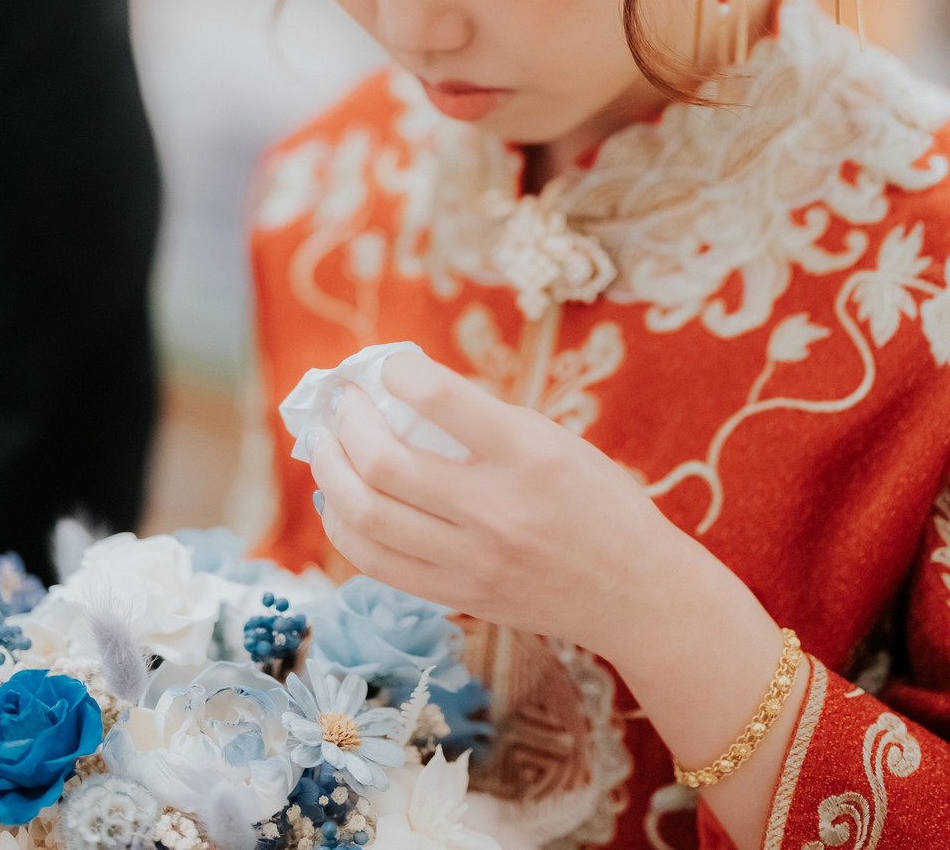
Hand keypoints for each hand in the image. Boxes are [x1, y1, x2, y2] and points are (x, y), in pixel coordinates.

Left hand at [307, 348, 665, 648]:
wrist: (635, 592)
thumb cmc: (597, 501)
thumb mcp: (554, 440)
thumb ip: (484, 419)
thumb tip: (404, 390)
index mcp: (527, 454)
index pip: (439, 398)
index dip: (398, 372)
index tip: (388, 366)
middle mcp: (495, 508)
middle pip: (385, 463)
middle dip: (347, 423)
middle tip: (342, 403)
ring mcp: (472, 560)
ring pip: (367, 515)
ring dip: (332, 470)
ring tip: (326, 444)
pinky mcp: (458, 596)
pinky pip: (375, 563)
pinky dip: (345, 526)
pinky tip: (341, 500)